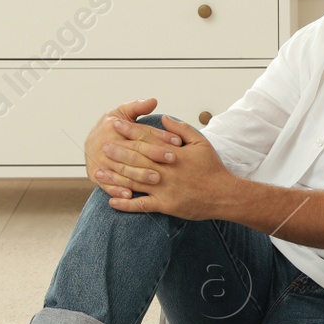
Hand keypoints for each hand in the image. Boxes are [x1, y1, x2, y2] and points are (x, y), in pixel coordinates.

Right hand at [85, 98, 181, 194]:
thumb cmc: (111, 127)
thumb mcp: (121, 113)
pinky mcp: (96, 176)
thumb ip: (137, 107)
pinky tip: (130, 195)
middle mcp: (106, 145)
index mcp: (113, 128)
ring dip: (139, 175)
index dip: (160, 136)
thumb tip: (153, 100)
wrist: (90, 143)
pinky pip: (107, 184)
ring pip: (122, 170)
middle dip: (153, 156)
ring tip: (157, 178)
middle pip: (132, 152)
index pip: (140, 133)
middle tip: (172, 159)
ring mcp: (100, 162)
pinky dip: (117, 190)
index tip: (178, 141)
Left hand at [101, 115, 235, 218]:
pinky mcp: (166, 205)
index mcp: (173, 153)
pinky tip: (112, 201)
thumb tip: (165, 118)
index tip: (114, 124)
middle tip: (101, 145)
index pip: (146, 138)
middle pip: (136, 158)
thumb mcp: (201, 142)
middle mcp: (166, 170)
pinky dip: (126, 204)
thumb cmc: (213, 168)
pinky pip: (142, 205)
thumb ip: (182, 129)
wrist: (224, 195)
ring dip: (115, 177)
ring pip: (135, 181)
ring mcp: (164, 189)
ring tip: (99, 173)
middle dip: (117, 151)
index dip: (129, 130)